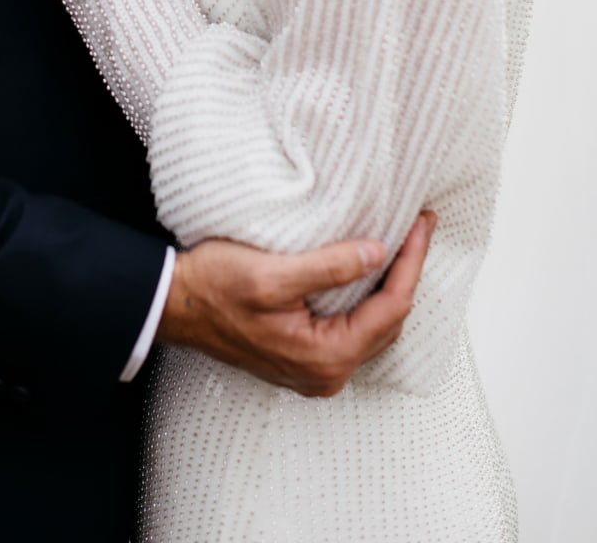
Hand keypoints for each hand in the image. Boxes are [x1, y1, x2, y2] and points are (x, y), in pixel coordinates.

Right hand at [158, 213, 435, 396]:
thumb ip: (329, 267)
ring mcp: (315, 370)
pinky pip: (353, 331)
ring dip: (389, 287)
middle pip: (388, 321)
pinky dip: (367, 300)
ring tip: (401, 245)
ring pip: (373, 328)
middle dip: (406, 273)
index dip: (411, 261)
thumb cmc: (214, 288)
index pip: (391, 307)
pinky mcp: (303, 359)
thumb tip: (378, 253)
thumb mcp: (272, 274)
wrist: (174, 307)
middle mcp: (326, 373)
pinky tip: (369, 272)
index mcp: (326, 356)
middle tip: (418, 227)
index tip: (422, 223)